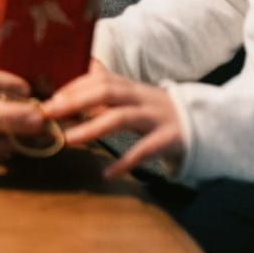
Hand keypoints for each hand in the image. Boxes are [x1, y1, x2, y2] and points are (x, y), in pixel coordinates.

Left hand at [44, 63, 187, 179]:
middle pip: (107, 92)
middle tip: (50, 114)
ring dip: (93, 127)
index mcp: (131, 87)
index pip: (99, 78)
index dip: (74, 87)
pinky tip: (106, 174)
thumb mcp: (133, 100)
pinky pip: (144, 150)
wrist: (204, 125)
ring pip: (122, 117)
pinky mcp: (170, 139)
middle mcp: (142, 98)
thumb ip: (105, 96)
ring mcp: (157, 117)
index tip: (50, 99)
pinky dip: (125, 162)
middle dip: (76, 101)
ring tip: (69, 140)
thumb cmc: (156, 114)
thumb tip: (66, 95)